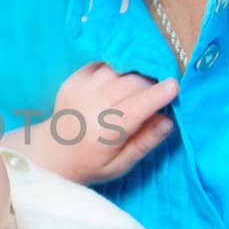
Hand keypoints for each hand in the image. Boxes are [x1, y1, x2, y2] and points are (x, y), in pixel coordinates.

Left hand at [50, 63, 177, 183]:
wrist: (53, 151)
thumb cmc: (91, 163)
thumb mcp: (120, 164)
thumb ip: (145, 142)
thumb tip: (168, 121)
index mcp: (104, 131)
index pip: (136, 107)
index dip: (157, 95)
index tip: (175, 86)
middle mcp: (91, 105)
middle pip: (131, 82)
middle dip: (151, 84)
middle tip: (159, 92)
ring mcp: (80, 88)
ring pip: (119, 68)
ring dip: (135, 73)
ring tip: (140, 86)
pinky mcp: (75, 78)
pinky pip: (105, 63)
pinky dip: (118, 68)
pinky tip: (120, 81)